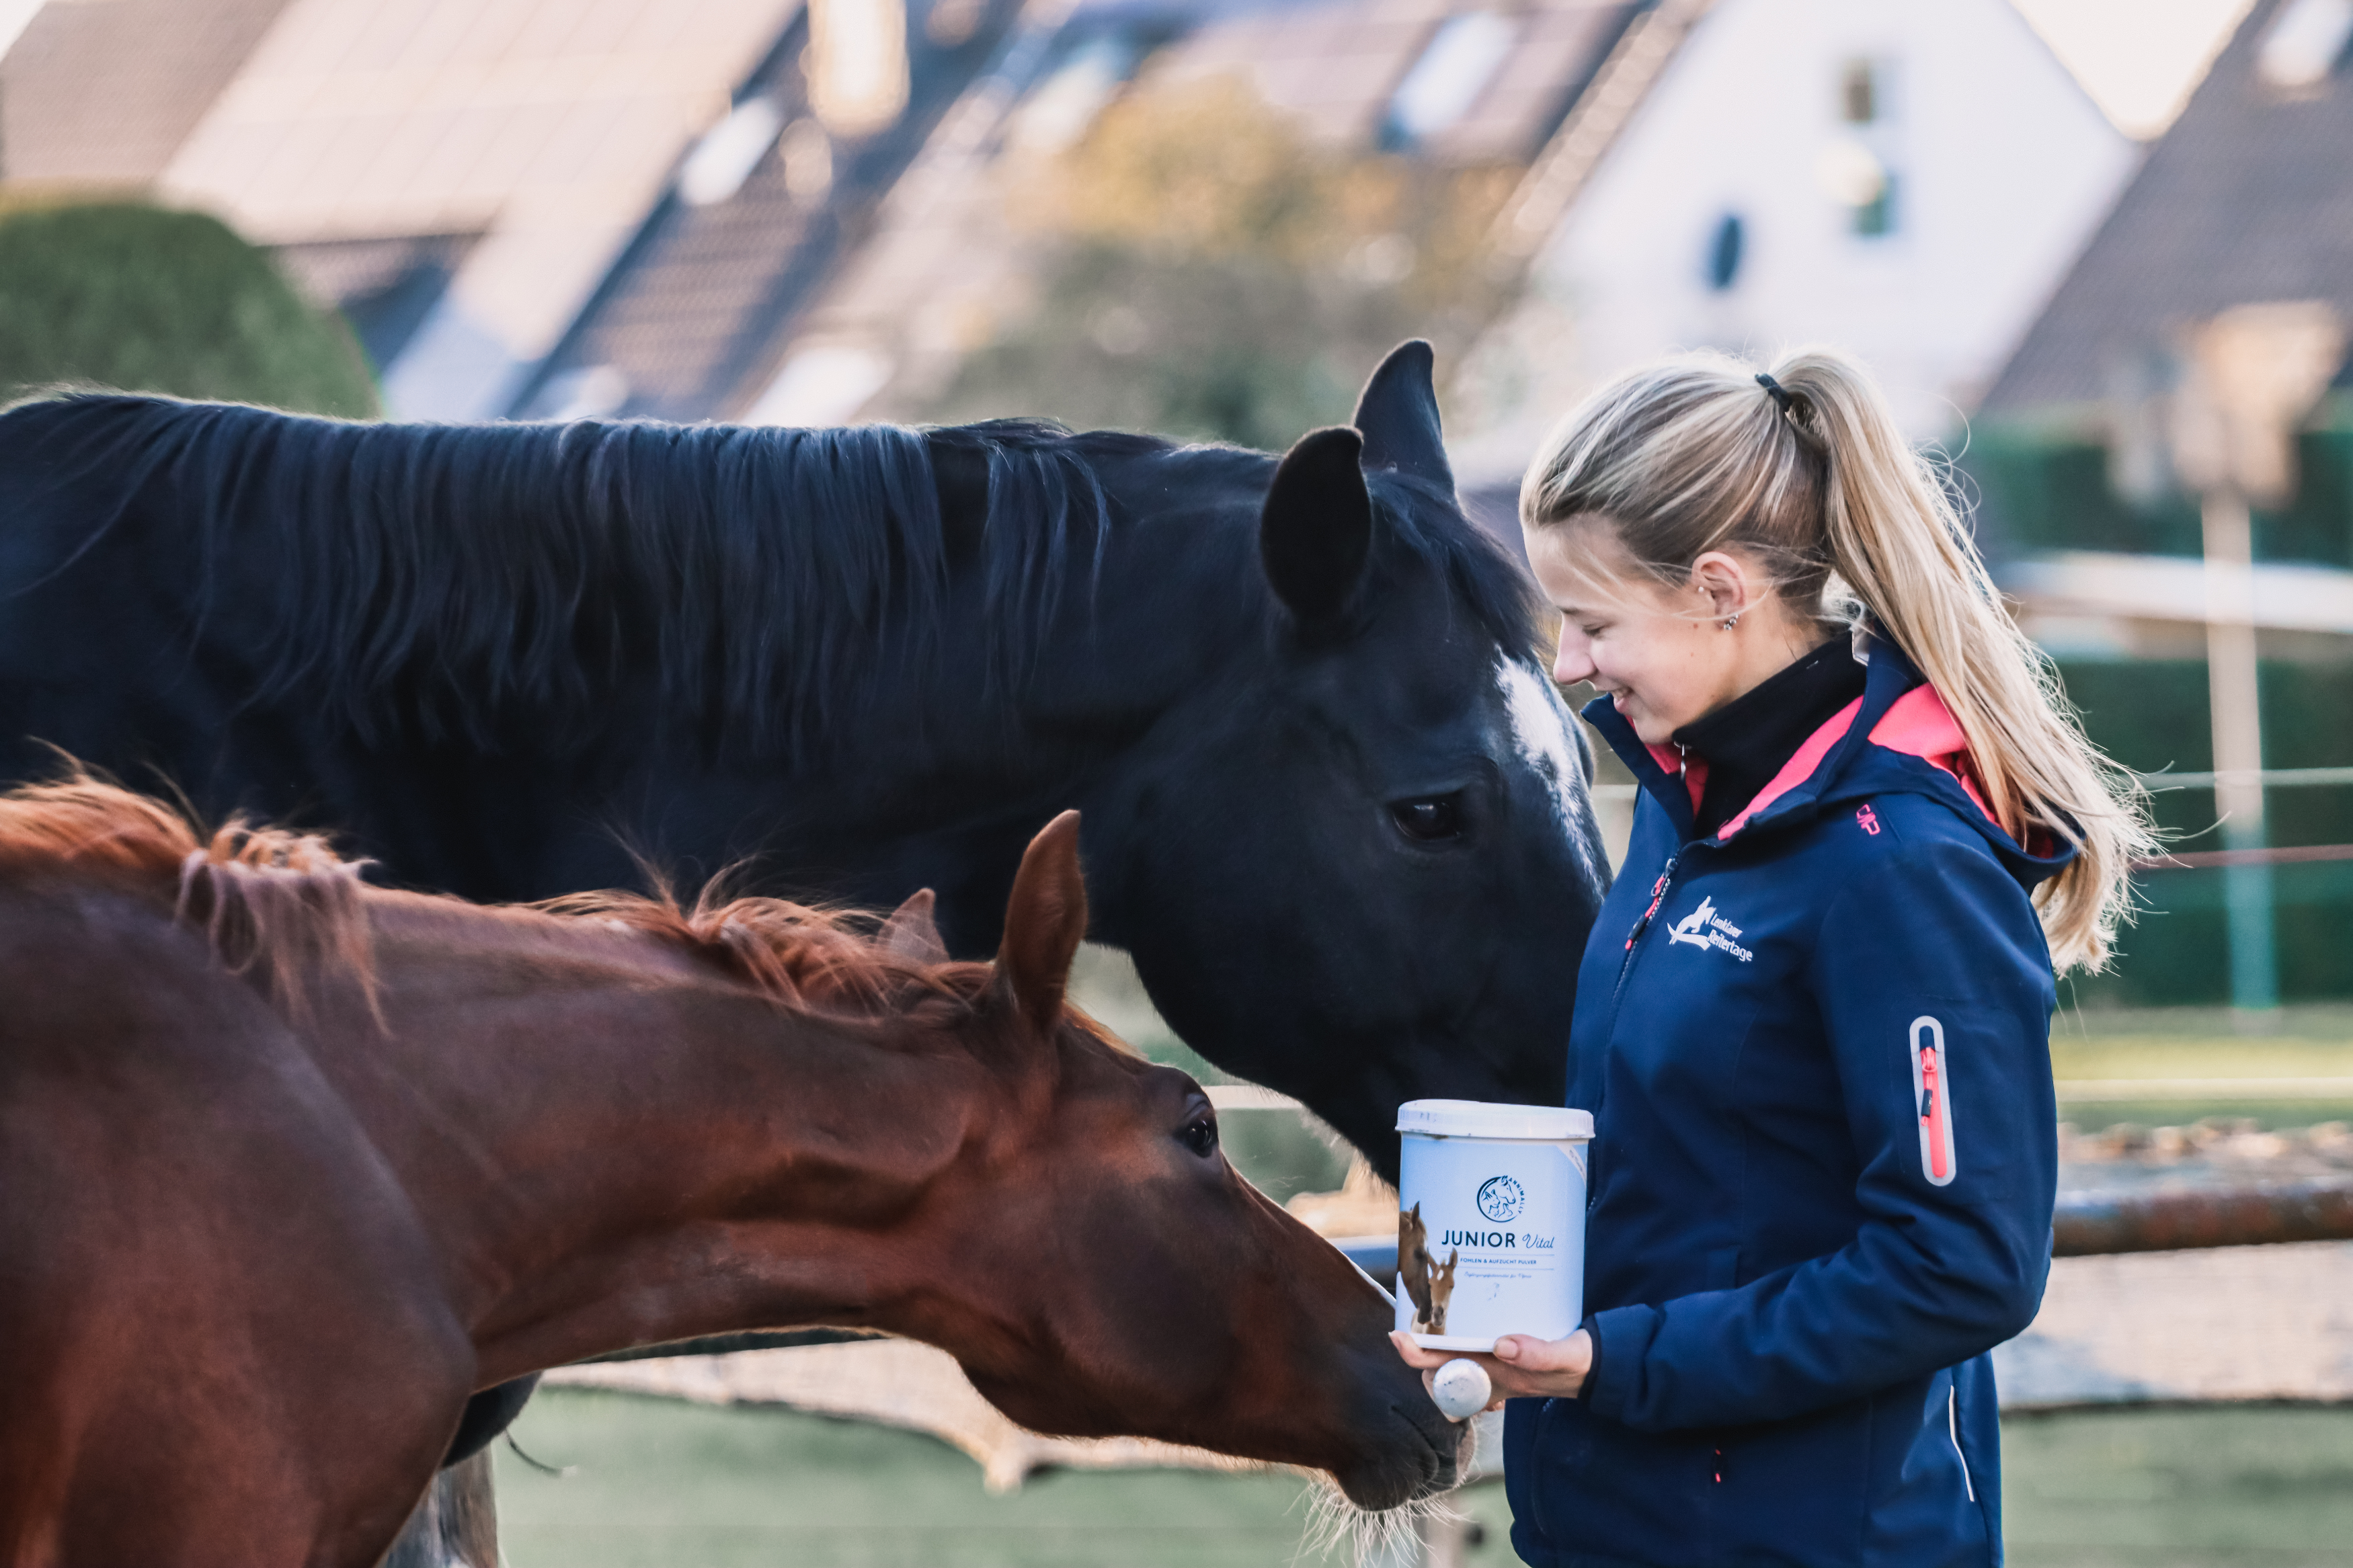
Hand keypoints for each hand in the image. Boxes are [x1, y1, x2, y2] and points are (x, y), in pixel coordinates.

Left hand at [1390, 1328, 1593, 1407]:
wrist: (1598, 1370)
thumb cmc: (1582, 1363)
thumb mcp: (1567, 1356)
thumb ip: (1539, 1353)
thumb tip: (1503, 1345)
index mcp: (1500, 1378)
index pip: (1448, 1375)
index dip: (1419, 1357)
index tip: (1398, 1337)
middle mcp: (1492, 1378)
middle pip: (1440, 1369)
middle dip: (1419, 1350)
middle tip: (1406, 1321)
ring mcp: (1497, 1371)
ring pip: (1452, 1362)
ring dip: (1436, 1344)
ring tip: (1424, 1314)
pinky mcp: (1505, 1359)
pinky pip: (1471, 1354)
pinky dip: (1458, 1339)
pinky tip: (1457, 1318)